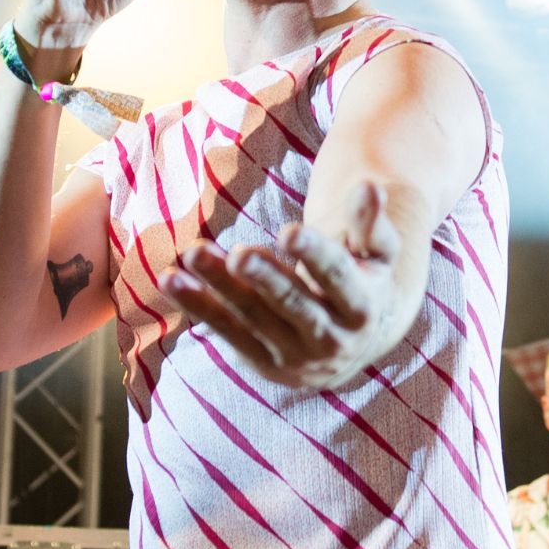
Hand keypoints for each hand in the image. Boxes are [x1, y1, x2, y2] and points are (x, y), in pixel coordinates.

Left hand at [161, 181, 406, 388]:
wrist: (353, 346)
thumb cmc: (362, 281)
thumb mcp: (376, 255)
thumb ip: (371, 224)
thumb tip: (369, 186)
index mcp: (362, 308)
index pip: (337, 279)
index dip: (314, 255)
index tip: (290, 230)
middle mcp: (330, 339)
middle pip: (293, 304)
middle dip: (265, 279)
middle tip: (239, 253)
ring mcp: (293, 355)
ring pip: (252, 317)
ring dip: (220, 285)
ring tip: (193, 253)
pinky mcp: (262, 361)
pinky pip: (226, 331)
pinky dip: (198, 306)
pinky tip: (172, 280)